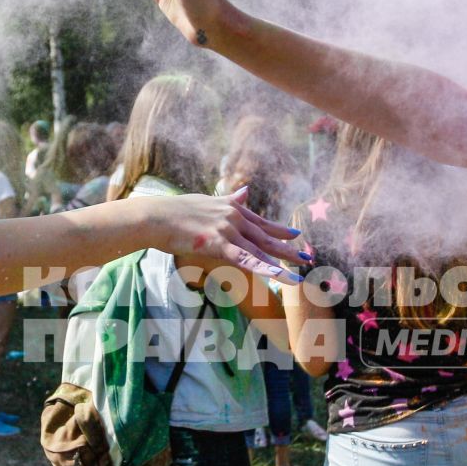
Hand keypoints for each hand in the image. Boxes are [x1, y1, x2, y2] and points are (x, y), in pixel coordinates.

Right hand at [155, 186, 304, 283]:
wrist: (157, 217)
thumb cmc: (177, 211)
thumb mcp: (208, 201)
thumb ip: (229, 199)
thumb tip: (245, 191)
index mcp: (233, 209)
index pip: (262, 222)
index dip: (281, 230)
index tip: (298, 235)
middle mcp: (235, 218)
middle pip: (267, 237)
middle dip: (289, 248)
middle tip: (309, 257)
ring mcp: (227, 230)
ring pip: (260, 250)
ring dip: (281, 262)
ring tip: (300, 272)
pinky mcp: (218, 243)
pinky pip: (245, 259)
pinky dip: (262, 267)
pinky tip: (277, 274)